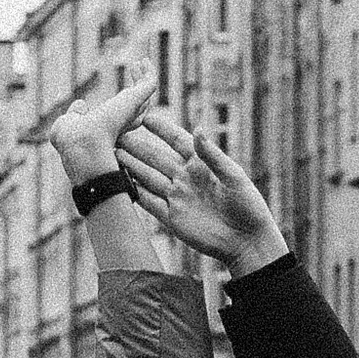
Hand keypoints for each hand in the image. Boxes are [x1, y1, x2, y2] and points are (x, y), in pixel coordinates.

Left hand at [51, 71, 158, 189]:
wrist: (80, 143)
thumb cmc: (70, 141)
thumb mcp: (68, 125)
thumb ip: (75, 115)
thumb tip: (81, 104)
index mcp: (111, 132)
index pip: (125, 119)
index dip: (126, 106)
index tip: (123, 92)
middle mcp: (125, 124)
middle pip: (140, 106)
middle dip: (139, 88)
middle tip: (135, 71)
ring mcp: (132, 112)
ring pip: (146, 93)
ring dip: (143, 76)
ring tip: (140, 63)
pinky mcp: (135, 99)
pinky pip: (149, 83)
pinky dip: (148, 72)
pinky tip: (143, 60)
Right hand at [116, 112, 288, 279]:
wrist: (246, 242)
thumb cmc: (248, 206)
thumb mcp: (233, 177)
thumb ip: (212, 155)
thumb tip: (197, 129)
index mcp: (202, 165)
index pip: (177, 141)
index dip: (160, 128)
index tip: (142, 115)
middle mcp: (186, 179)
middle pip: (156, 158)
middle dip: (136, 146)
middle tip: (115, 134)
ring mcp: (177, 198)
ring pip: (148, 178)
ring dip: (130, 167)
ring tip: (110, 155)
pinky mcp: (172, 218)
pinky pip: (149, 203)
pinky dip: (134, 193)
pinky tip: (119, 184)